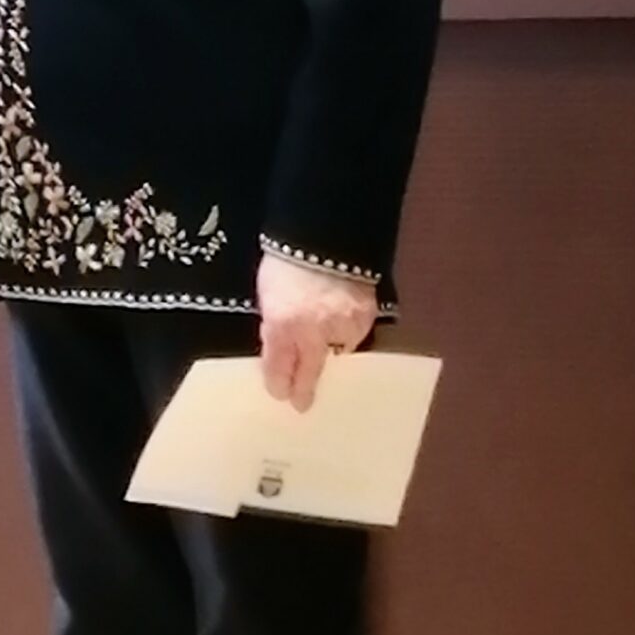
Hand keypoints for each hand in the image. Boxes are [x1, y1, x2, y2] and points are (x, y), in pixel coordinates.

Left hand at [256, 252, 377, 412]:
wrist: (326, 229)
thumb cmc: (286, 258)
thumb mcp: (268, 293)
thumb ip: (274, 324)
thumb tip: (278, 350)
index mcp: (282, 323)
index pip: (278, 365)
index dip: (279, 383)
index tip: (281, 395)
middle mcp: (313, 330)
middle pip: (310, 371)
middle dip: (305, 389)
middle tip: (302, 405)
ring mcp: (343, 323)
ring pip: (335, 353)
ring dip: (329, 355)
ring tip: (325, 353)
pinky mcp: (366, 315)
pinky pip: (355, 335)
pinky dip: (347, 335)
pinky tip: (342, 330)